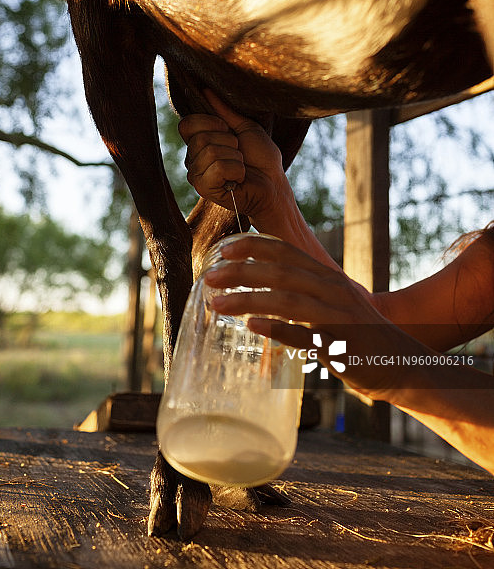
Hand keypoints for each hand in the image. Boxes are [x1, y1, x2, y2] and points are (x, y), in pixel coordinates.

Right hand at [178, 90, 288, 224]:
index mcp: (199, 143)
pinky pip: (217, 168)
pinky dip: (236, 170)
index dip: (210, 122)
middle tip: (239, 152)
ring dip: (235, 157)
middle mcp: (193, 159)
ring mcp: (196, 175)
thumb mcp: (245, 128)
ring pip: (210, 152)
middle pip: (200, 138)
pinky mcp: (204, 188)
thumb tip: (206, 89)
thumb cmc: (261, 158)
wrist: (274, 184)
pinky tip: (239, 178)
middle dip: (228, 141)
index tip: (228, 130)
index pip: (187, 123)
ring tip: (241, 166)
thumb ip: (224, 111)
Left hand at [204, 235, 429, 399]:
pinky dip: (278, 329)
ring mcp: (338, 318)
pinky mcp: (341, 347)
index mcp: (328, 277)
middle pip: (281, 273)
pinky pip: (306, 336)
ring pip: (288, 300)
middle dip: (241, 272)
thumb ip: (303, 294)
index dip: (253, 248)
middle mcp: (332, 291)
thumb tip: (262, 292)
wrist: (403, 365)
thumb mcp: (334, 305)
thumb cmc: (361, 336)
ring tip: (217, 304)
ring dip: (248, 300)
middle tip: (209, 277)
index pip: (286, 252)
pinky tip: (253, 327)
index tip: (224, 250)